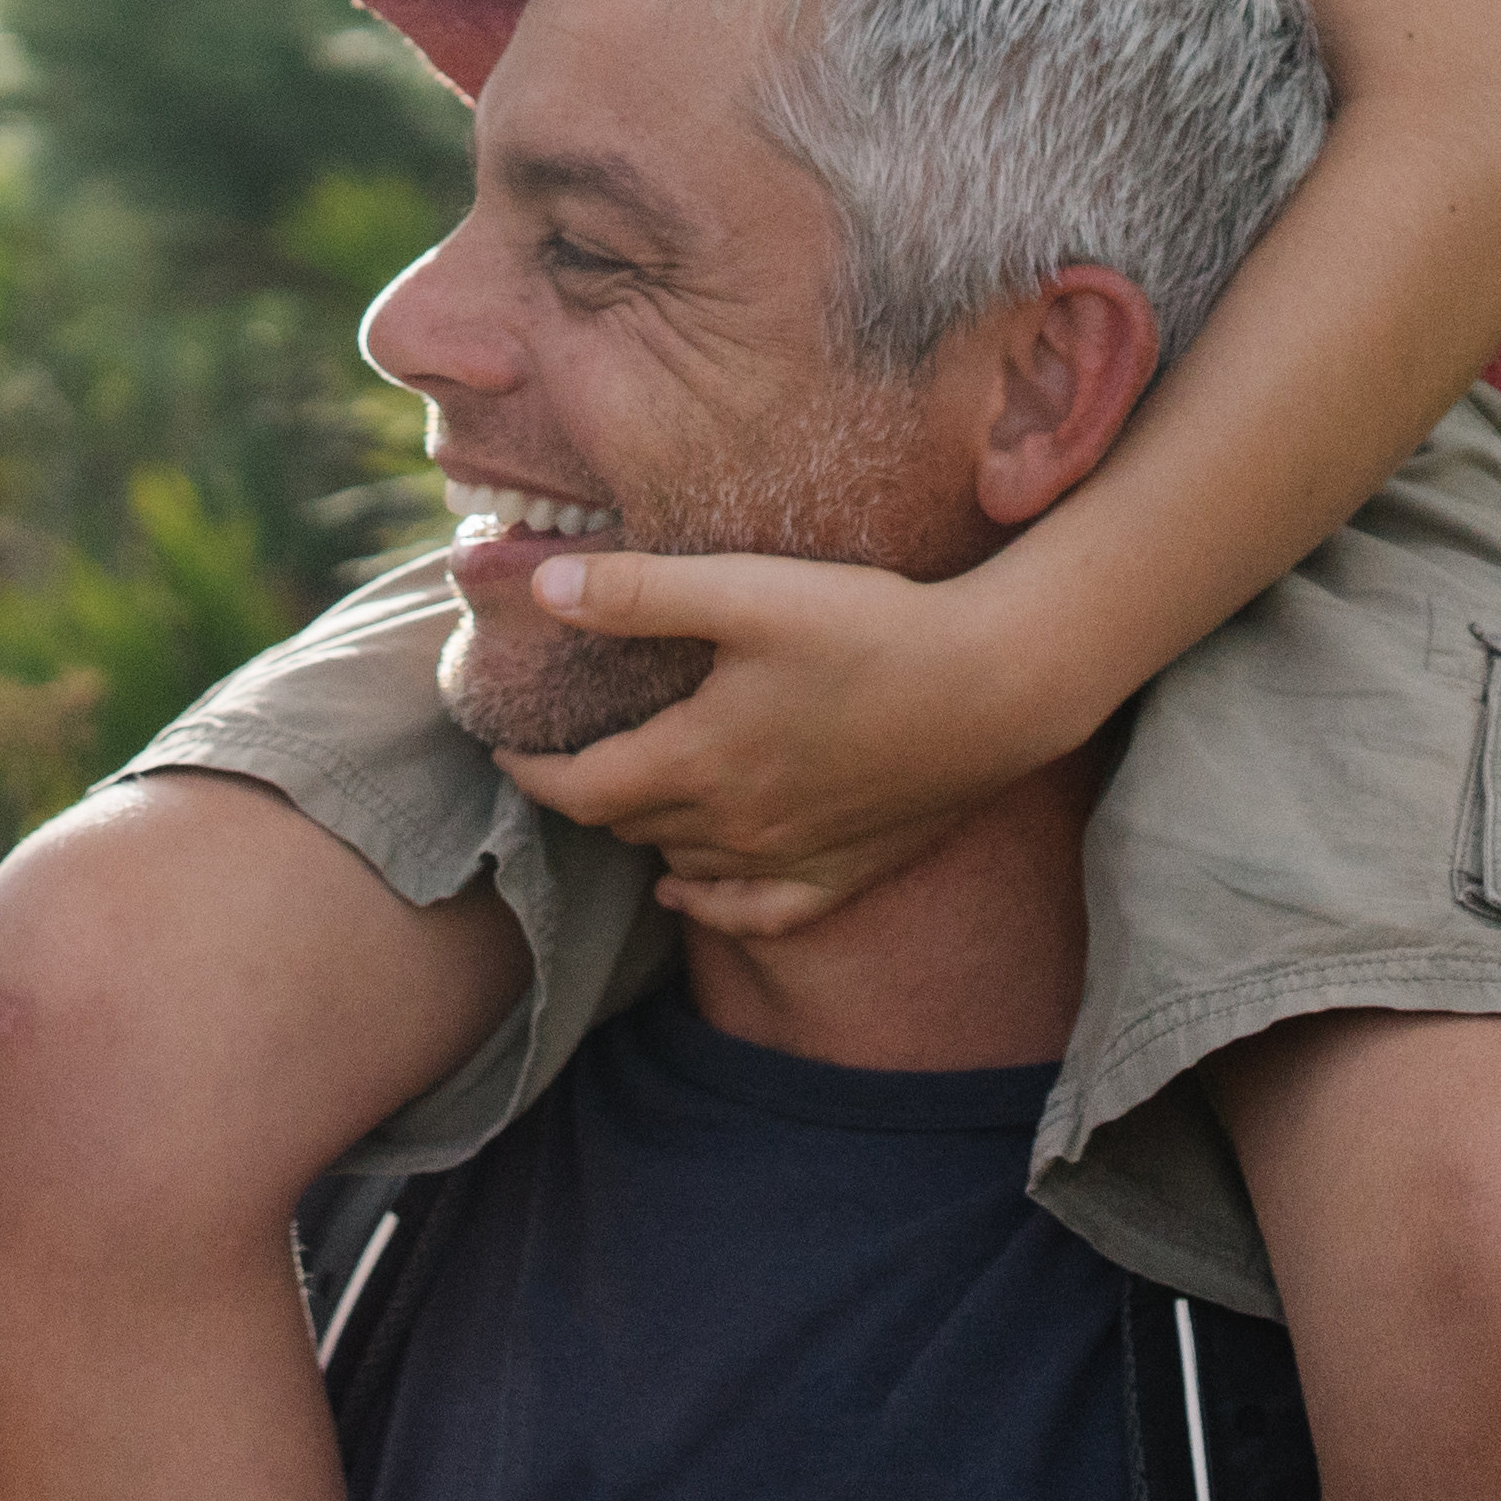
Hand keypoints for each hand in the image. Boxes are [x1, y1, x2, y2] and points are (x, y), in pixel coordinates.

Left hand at [488, 551, 1059, 934]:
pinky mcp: (852, 867)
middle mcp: (738, 827)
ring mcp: (797, 855)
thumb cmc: (869, 628)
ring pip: (686, 866)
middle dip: (582, 794)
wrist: (998, 683)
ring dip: (643, 836)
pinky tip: (689, 892)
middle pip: (629, 826)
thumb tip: (541, 588)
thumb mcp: (742, 591)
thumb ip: (637, 592)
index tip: (502, 746)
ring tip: (619, 797)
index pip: (581, 790)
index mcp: (699, 763)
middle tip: (560, 755)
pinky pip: (761, 912)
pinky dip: (713, 906)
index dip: (531, 771)